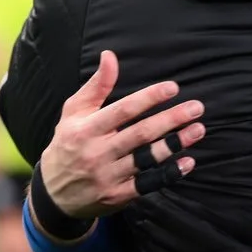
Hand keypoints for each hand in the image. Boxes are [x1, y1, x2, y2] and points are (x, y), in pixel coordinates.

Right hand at [37, 50, 204, 219]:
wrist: (53, 193)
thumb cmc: (67, 143)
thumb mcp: (74, 112)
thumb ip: (96, 85)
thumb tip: (110, 55)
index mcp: (87, 128)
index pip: (124, 110)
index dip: (149, 98)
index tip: (173, 87)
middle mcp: (97, 152)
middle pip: (141, 133)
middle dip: (171, 119)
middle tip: (197, 108)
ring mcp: (108, 176)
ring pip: (148, 158)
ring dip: (175, 143)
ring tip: (198, 130)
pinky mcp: (117, 196)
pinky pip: (148, 184)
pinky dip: (170, 173)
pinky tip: (188, 162)